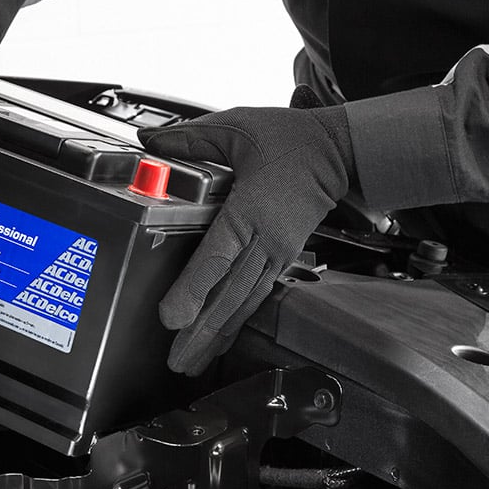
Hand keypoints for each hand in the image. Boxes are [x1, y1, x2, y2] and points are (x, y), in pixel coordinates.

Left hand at [138, 104, 354, 374]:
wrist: (339, 152)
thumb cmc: (291, 139)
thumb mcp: (237, 127)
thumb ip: (190, 139)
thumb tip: (150, 141)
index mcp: (251, 209)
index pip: (217, 256)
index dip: (193, 289)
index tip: (171, 318)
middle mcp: (266, 239)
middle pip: (229, 293)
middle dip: (201, 331)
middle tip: (177, 361)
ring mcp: (277, 252)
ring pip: (243, 302)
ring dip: (217, 334)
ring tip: (192, 361)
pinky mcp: (282, 257)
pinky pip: (255, 295)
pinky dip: (235, 320)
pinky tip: (219, 337)